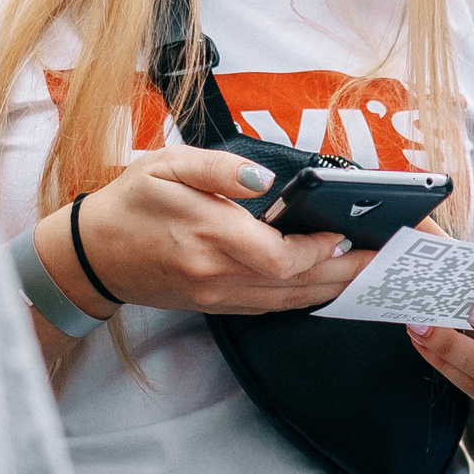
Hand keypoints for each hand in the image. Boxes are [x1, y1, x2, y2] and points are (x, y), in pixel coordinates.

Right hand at [39, 148, 363, 318]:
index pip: (279, 256)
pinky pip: (269, 307)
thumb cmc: (132, 203)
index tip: (342, 232)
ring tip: (366, 273)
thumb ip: (220, 170)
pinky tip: (326, 285)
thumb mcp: (168, 166)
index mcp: (208, 236)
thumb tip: (266, 181)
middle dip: (342, 272)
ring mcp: (216, 296)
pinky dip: (303, 297)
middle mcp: (215, 275)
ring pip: (287, 301)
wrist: (92, 254)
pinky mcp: (214, 306)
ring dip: (330, 289)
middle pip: (295, 284)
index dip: (318, 249)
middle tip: (381, 259)